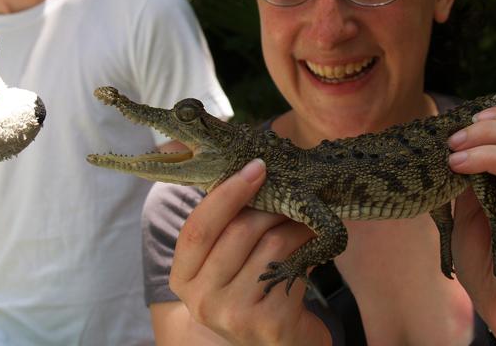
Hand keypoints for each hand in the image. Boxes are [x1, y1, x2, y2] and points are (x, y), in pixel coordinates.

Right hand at [169, 159, 331, 345]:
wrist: (280, 342)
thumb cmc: (253, 289)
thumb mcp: (227, 260)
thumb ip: (226, 224)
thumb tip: (249, 168)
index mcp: (183, 278)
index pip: (198, 228)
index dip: (227, 193)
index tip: (257, 167)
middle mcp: (201, 301)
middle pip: (239, 230)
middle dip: (272, 206)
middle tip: (292, 198)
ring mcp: (233, 316)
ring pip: (271, 243)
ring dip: (295, 226)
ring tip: (304, 223)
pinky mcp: (269, 323)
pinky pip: (294, 265)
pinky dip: (309, 250)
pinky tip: (312, 251)